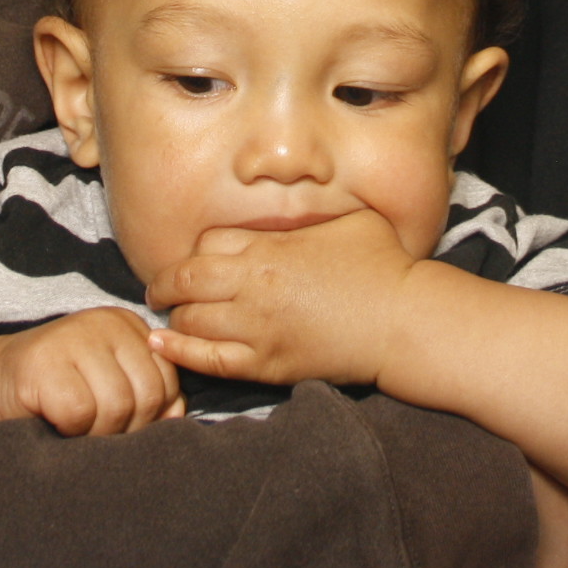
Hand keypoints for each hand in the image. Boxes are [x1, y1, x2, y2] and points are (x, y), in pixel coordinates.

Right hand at [0, 309, 184, 435]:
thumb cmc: (61, 392)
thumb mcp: (114, 386)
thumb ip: (152, 396)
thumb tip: (179, 416)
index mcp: (128, 325)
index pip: (167, 380)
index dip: (151, 415)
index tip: (123, 423)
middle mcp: (104, 322)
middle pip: (146, 395)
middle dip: (126, 428)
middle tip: (97, 431)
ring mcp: (72, 337)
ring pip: (116, 407)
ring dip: (97, 433)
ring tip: (77, 426)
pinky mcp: (43, 362)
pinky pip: (80, 413)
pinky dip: (70, 430)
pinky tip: (54, 419)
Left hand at [146, 209, 418, 387]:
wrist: (404, 321)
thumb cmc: (383, 265)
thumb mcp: (349, 219)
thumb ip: (313, 214)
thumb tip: (302, 203)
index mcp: (270, 247)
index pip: (206, 244)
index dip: (199, 251)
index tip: (201, 258)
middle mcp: (254, 286)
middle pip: (186, 280)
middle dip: (167, 283)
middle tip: (162, 287)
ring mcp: (258, 329)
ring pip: (190, 321)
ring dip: (177, 316)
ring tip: (176, 315)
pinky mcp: (267, 364)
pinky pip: (208, 360)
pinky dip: (180, 351)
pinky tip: (163, 344)